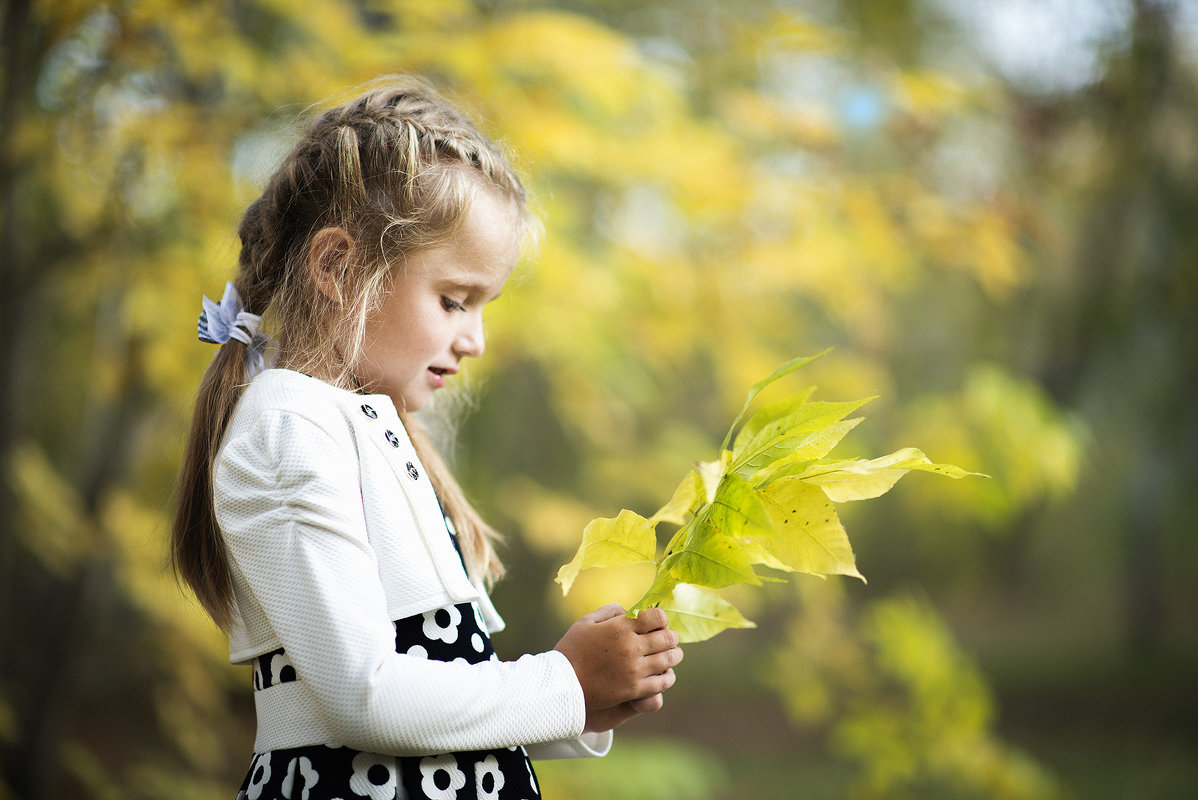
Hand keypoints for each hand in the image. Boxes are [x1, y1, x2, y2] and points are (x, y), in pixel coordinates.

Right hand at [553, 604, 682, 716]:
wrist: (562, 684)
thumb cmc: (572, 649)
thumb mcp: (586, 622)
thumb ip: (610, 611)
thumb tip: (629, 610)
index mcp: (620, 627)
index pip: (658, 617)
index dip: (661, 618)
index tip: (657, 623)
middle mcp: (631, 647)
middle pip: (668, 639)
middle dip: (670, 637)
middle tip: (668, 639)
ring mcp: (634, 670)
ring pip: (669, 660)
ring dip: (673, 656)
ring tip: (671, 655)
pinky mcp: (633, 690)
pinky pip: (661, 683)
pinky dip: (667, 677)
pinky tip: (664, 674)